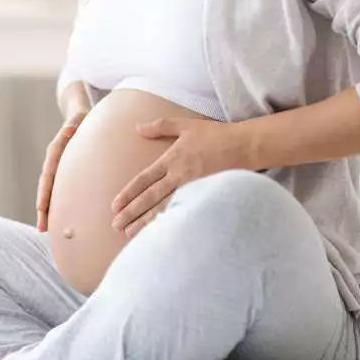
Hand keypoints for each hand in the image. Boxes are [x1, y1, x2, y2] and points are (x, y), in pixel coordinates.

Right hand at [36, 111, 86, 231]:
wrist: (79, 114)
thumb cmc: (83, 117)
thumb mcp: (80, 117)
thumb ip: (74, 123)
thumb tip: (69, 129)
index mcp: (56, 150)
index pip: (48, 173)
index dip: (44, 191)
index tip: (41, 208)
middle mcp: (54, 161)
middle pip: (46, 187)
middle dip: (43, 208)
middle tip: (42, 228)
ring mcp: (59, 168)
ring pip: (51, 191)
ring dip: (47, 210)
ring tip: (45, 229)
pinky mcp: (65, 172)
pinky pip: (60, 190)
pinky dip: (57, 204)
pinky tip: (60, 219)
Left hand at [110, 116, 245, 237]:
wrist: (244, 146)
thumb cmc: (215, 135)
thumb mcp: (185, 125)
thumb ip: (160, 126)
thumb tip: (137, 127)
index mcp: (171, 160)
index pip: (144, 180)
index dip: (128, 193)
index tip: (114, 206)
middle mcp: (178, 176)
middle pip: (149, 197)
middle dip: (131, 212)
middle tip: (115, 225)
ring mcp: (192, 188)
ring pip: (164, 208)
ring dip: (145, 222)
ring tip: (129, 233)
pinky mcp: (205, 197)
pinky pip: (183, 212)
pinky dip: (170, 223)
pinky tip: (160, 233)